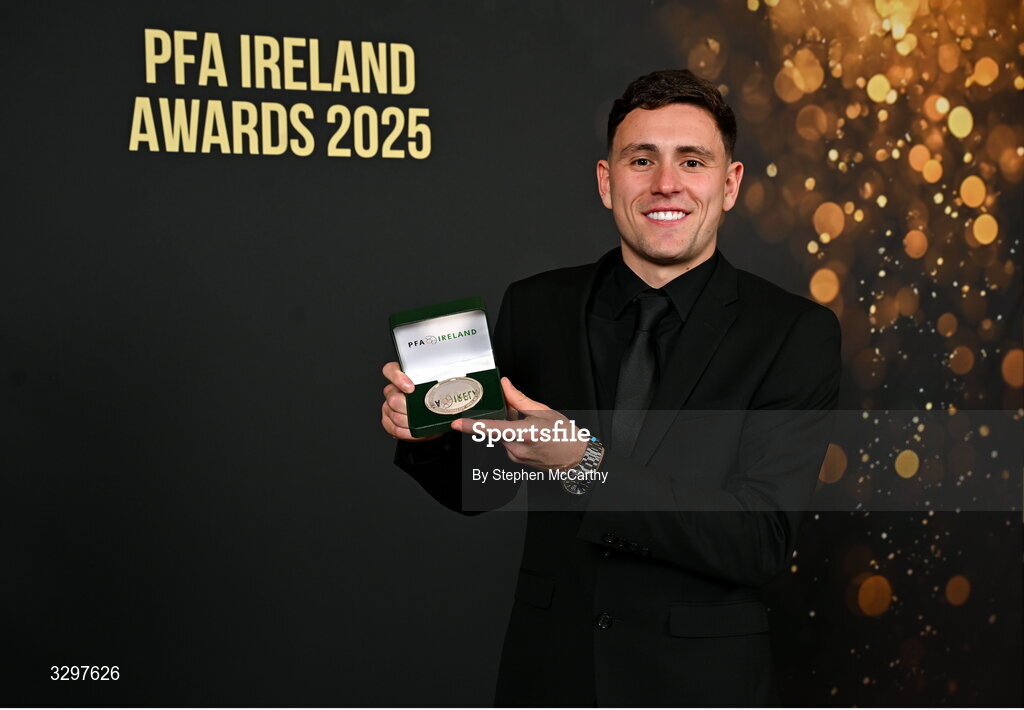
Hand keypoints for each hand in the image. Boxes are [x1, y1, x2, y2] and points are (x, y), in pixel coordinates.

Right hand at [380, 361, 442, 440]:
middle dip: (408, 408)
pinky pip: (393, 427)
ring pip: (394, 414)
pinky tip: (414, 430)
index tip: (411, 388)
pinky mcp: (387, 419)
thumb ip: (444, 391)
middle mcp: (393, 390)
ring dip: (409, 422)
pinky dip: (405, 432)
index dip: (398, 378)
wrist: (433, 420)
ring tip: (421, 423)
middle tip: (421, 411)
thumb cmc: (437, 403)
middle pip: (393, 398)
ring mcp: (388, 405)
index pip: (391, 370)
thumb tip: (452, 406)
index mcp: (404, 377)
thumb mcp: (442, 393)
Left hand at [452, 377, 586, 470]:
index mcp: (526, 433)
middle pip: (496, 429)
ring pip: (501, 436)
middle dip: (501, 417)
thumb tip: (504, 386)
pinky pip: (506, 443)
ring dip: (507, 426)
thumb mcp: (543, 411)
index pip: (492, 429)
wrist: (575, 456)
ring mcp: (516, 456)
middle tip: (515, 411)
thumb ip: (519, 399)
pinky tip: (526, 432)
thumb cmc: (564, 434)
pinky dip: (511, 434)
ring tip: (528, 423)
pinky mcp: (516, 460)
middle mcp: (518, 448)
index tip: (456, 423)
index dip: (472, 427)